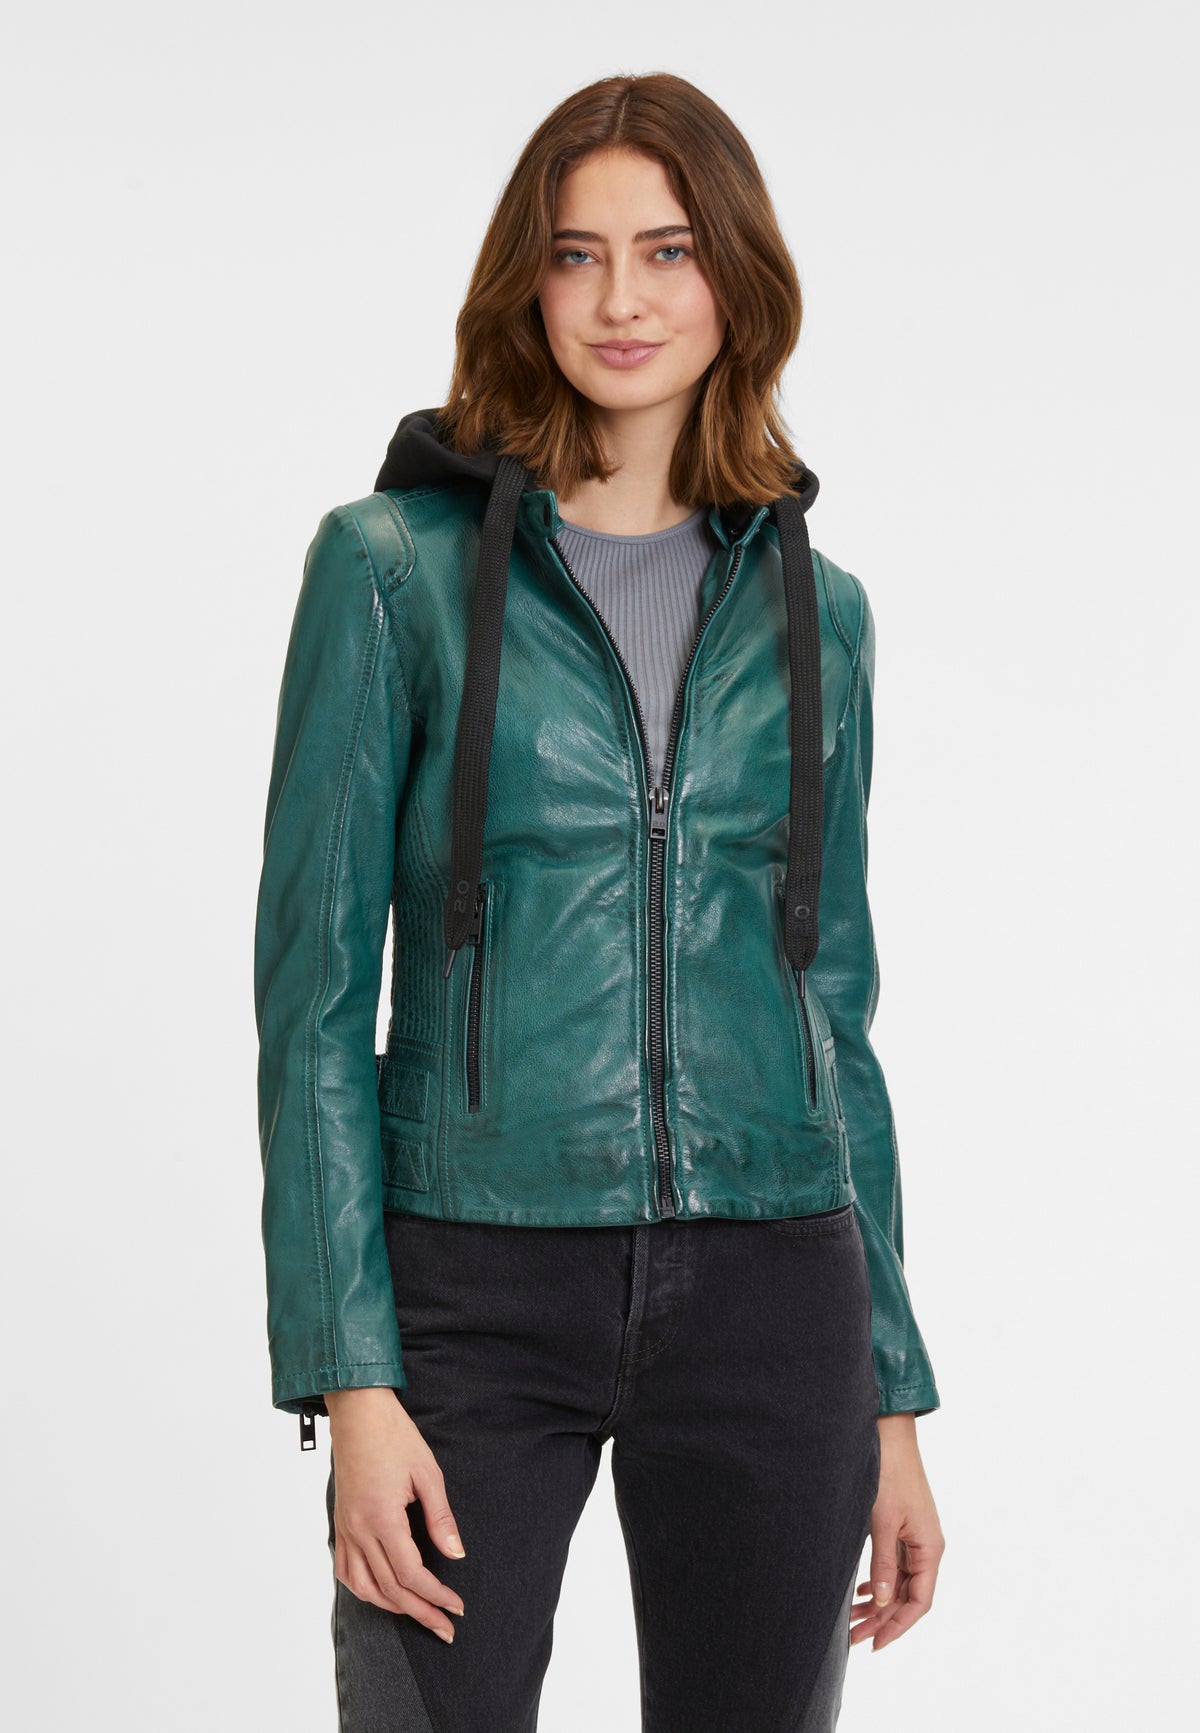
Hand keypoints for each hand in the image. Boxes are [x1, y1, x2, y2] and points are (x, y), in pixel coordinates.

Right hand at [324, 1387, 466, 1642]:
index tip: (457, 1608)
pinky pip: (346, 1570)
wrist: (358, 1412)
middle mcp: (359, 1529)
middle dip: (420, 1612)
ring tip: (418, 1614)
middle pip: (390, 1588)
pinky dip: (365, 1589)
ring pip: (364, 1586)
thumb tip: (456, 1555)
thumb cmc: (395, 1436)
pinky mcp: (340, 1522)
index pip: (411, 1574)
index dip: (436, 1596)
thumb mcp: (428, 1473)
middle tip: (445, 1629)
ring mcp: (345, 1528)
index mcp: (382, 1518)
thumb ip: (441, 1518)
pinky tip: (382, 1592)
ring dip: (392, 1607)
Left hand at [850, 1412, 944, 1651]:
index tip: (874, 1644)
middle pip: (908, 1596)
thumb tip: (883, 1603)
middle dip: (882, 1619)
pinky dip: (879, 1580)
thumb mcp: (882, 1521)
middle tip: (853, 1638)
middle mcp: (927, 1547)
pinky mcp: (903, 1526)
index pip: (919, 1602)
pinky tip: (863, 1590)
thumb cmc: (888, 1473)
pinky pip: (895, 1564)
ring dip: (878, 1602)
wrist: (889, 1433)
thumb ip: (883, 1563)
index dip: (897, 1627)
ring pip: (900, 1582)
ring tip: (852, 1619)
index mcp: (930, 1548)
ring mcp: (916, 1537)